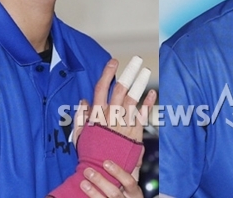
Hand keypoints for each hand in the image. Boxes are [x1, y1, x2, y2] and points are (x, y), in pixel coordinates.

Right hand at [74, 57, 155, 196]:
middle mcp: (111, 117)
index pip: (102, 88)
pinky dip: (148, 103)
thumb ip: (82, 117)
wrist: (101, 173)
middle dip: (129, 73)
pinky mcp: (134, 134)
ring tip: (145, 70)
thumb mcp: (80, 135)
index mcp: (96, 115)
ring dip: (139, 83)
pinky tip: (153, 93)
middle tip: (136, 59)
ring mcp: (123, 124)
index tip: (114, 62)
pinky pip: (142, 115)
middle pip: (120, 90)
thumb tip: (84, 101)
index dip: (108, 73)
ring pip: (132, 99)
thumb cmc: (89, 154)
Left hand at [80, 158, 143, 197]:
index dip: (118, 172)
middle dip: (100, 181)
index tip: (106, 162)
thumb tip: (135, 151)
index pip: (129, 181)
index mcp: (134, 193)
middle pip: (114, 192)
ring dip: (93, 192)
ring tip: (83, 183)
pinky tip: (81, 195)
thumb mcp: (134, 188)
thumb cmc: (130, 197)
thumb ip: (132, 172)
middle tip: (88, 171)